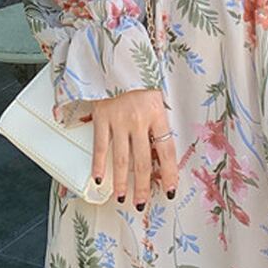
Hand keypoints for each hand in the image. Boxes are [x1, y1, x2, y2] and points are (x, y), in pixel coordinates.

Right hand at [90, 88, 178, 208]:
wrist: (118, 63)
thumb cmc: (141, 85)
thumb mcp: (157, 101)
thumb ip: (158, 126)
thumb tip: (160, 157)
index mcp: (158, 114)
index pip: (166, 151)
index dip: (168, 173)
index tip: (168, 190)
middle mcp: (139, 119)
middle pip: (142, 160)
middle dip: (143, 186)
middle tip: (141, 203)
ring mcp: (119, 119)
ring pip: (121, 158)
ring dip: (122, 182)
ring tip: (123, 197)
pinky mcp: (101, 117)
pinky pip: (101, 146)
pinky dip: (99, 165)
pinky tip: (100, 180)